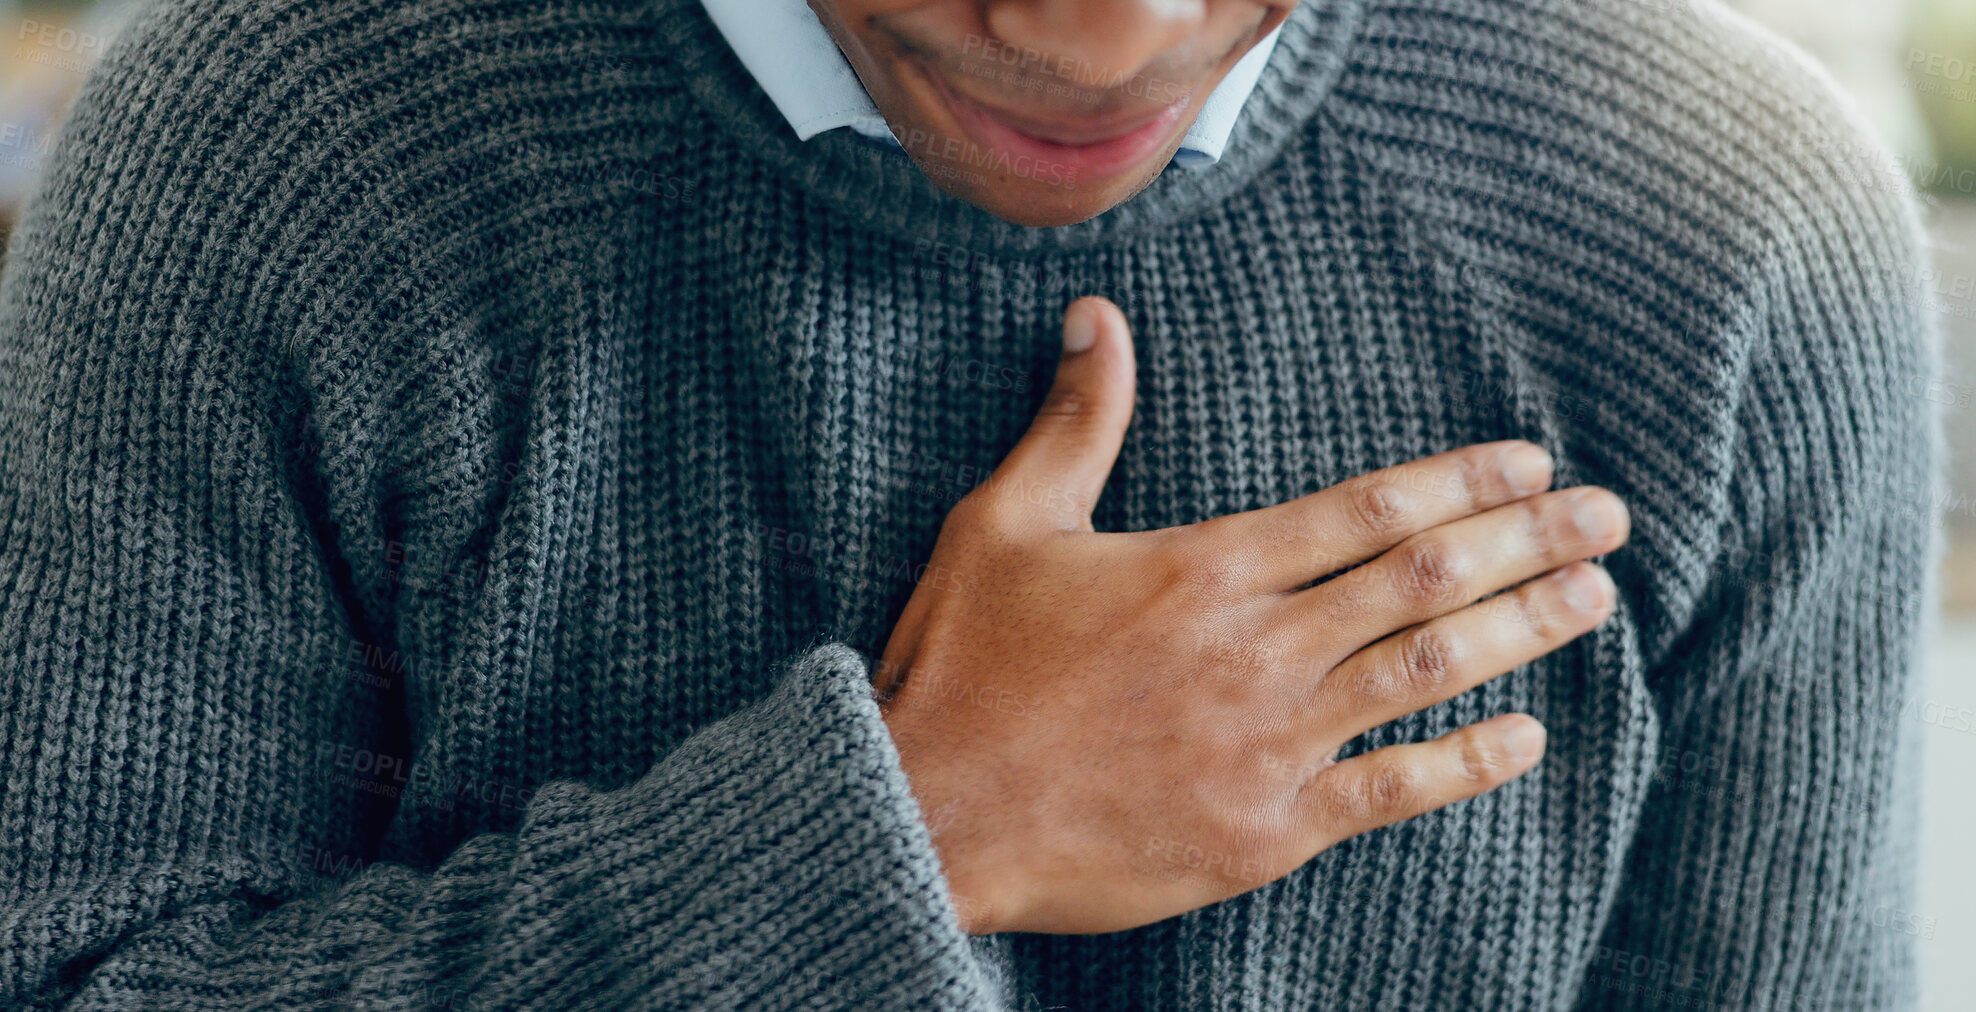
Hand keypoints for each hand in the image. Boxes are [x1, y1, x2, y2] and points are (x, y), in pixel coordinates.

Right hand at [875, 296, 1628, 935]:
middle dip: (1527, 542)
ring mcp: (1268, 745)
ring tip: (1594, 598)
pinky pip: (1392, 793)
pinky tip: (1528, 737)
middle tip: (1610, 517)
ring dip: (1522, 630)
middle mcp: (1254, 649)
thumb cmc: (963, 668)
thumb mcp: (1004, 525)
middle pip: (1420, 580)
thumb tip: (1098, 318)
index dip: (1460, 480)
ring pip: (1424, 673)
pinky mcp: (1265, 831)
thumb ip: (1075, 425)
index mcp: (1201, 570)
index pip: (1363, 509)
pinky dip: (1466, 762)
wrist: (934, 816)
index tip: (1532, 463)